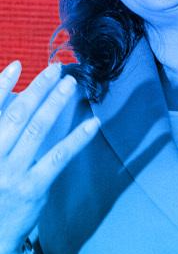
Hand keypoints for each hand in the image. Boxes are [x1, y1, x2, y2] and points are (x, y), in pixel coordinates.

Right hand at [0, 62, 97, 253]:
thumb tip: (15, 101)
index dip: (0, 87)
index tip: (17, 66)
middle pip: (15, 116)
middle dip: (36, 89)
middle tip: (55, 68)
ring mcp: (12, 173)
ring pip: (37, 131)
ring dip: (55, 104)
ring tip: (70, 85)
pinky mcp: (33, 187)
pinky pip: (58, 157)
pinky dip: (77, 138)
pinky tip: (92, 123)